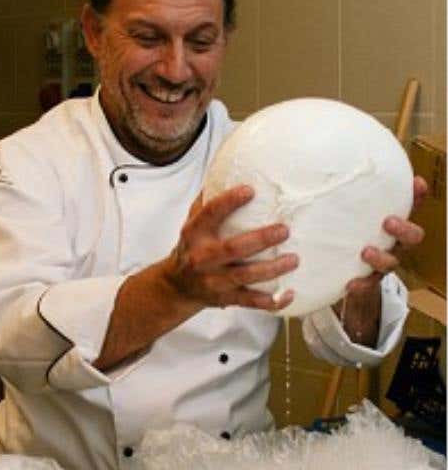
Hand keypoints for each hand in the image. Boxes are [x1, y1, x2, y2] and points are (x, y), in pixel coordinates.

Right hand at [165, 185, 297, 310]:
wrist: (176, 287)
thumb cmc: (191, 247)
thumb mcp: (192, 223)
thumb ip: (208, 201)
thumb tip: (229, 168)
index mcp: (194, 234)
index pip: (209, 215)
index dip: (228, 202)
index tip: (250, 190)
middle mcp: (201, 258)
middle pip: (232, 249)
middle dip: (260, 240)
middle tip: (284, 229)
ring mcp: (213, 281)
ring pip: (244, 277)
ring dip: (271, 269)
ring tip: (294, 259)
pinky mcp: (224, 299)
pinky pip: (249, 302)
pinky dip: (270, 301)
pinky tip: (289, 294)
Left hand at [343, 175, 426, 298]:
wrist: (338, 271)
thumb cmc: (344, 230)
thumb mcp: (344, 210)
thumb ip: (343, 192)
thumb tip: (324, 160)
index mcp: (392, 223)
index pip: (411, 207)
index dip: (418, 196)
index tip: (417, 183)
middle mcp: (394, 242)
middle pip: (413, 237)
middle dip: (404, 229)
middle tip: (388, 221)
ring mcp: (383, 262)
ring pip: (392, 262)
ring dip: (381, 257)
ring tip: (365, 251)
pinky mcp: (369, 281)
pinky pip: (369, 285)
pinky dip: (361, 285)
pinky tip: (350, 284)